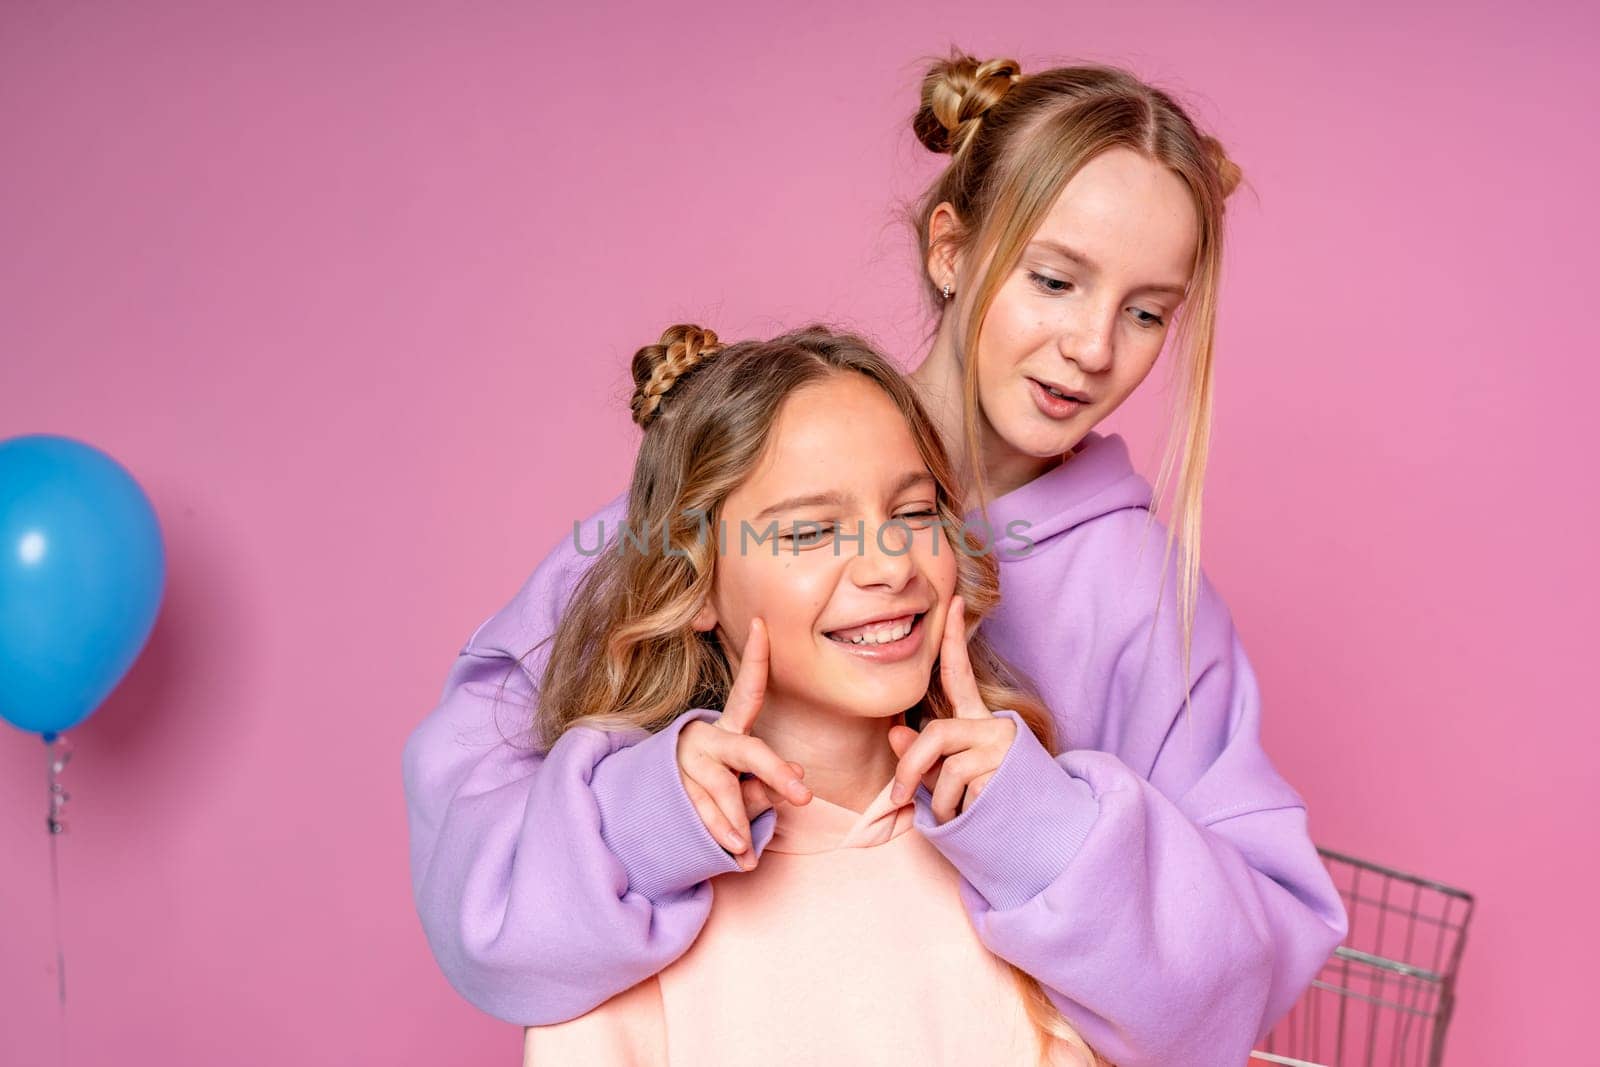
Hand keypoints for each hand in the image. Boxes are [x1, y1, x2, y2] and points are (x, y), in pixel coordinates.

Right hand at [676, 617, 810, 869]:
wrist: (654, 809)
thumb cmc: (718, 790)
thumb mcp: (746, 783)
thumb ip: (768, 781)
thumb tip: (797, 777)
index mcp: (730, 727)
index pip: (748, 689)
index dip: (756, 656)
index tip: (763, 622)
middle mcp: (708, 737)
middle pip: (748, 751)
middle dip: (775, 772)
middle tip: (802, 794)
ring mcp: (688, 762)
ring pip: (723, 791)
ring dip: (739, 823)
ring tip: (749, 852)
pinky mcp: (673, 787)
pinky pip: (703, 813)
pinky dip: (723, 837)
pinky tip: (738, 856)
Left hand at [886, 595, 1015, 824]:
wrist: (1041, 835)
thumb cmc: (988, 804)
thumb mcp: (949, 778)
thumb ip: (924, 756)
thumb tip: (894, 735)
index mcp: (981, 721)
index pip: (961, 675)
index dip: (955, 638)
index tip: (951, 603)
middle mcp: (996, 726)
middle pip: (935, 733)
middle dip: (910, 767)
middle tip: (899, 795)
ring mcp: (1004, 748)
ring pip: (947, 768)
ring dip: (938, 802)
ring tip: (954, 813)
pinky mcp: (1009, 771)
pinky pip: (961, 789)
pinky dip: (953, 811)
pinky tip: (972, 817)